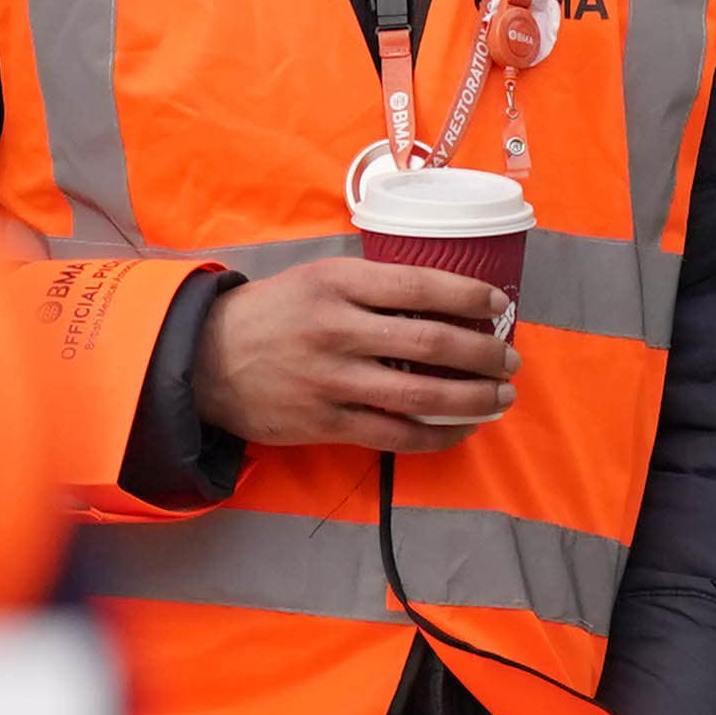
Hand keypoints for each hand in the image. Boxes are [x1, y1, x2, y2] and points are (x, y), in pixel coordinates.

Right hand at [189, 257, 517, 451]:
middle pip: (431, 344)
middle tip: (510, 359)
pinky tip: (462, 429)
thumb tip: (445, 300)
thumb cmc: (274, 314)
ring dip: (473, 399)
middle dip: (484, 354)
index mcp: (338, 282)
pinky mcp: (325, 423)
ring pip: (421, 396)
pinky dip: (437, 435)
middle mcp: (337, 329)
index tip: (499, 305)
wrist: (205, 361)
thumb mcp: (318, 279)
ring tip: (500, 396)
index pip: (421, 286)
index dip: (470, 296)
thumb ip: (373, 287)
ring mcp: (332, 380)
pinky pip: (396, 435)